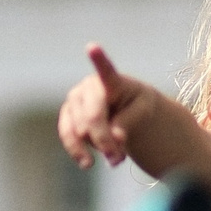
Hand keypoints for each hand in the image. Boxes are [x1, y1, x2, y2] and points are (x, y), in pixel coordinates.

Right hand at [59, 44, 155, 169]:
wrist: (125, 111)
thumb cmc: (137, 106)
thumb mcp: (143, 112)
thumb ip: (129, 122)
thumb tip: (115, 138)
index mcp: (111, 80)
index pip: (105, 70)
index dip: (99, 59)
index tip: (92, 47)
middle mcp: (88, 86)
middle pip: (92, 117)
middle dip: (104, 141)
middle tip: (118, 160)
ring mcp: (74, 100)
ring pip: (80, 130)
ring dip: (97, 148)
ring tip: (116, 161)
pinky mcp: (67, 116)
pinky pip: (68, 136)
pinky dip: (78, 152)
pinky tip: (87, 163)